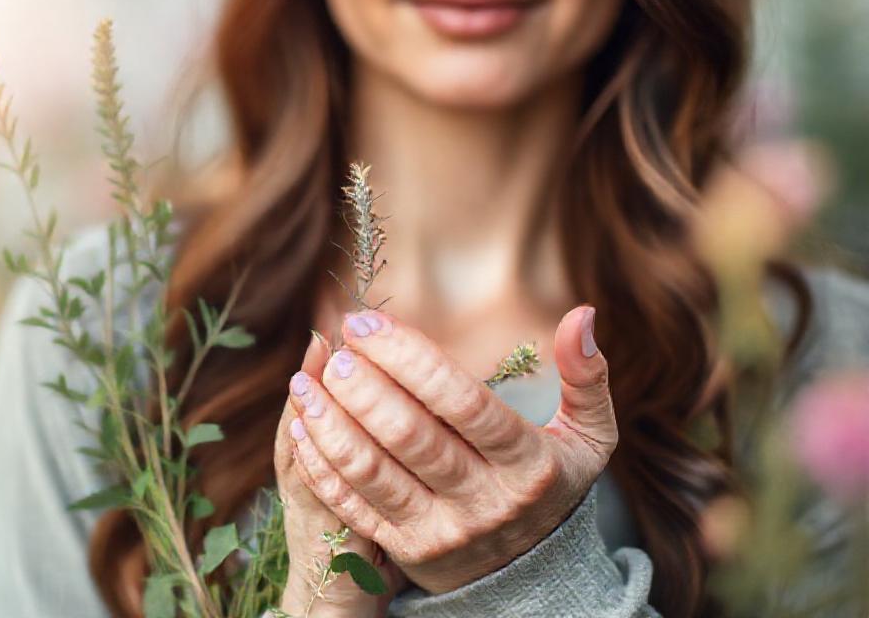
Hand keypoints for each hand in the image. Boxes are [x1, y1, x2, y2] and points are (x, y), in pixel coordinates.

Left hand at [285, 305, 616, 593]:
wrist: (532, 574)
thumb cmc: (550, 482)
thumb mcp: (587, 437)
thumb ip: (586, 378)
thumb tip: (583, 313)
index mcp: (527, 463)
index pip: (462, 402)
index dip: (409, 358)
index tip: (365, 323)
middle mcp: (484, 501)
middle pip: (412, 437)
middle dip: (364, 388)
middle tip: (335, 352)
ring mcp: (442, 531)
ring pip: (374, 473)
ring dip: (331, 425)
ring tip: (304, 383)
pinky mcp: (406, 552)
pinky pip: (354, 508)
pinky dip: (322, 467)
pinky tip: (300, 428)